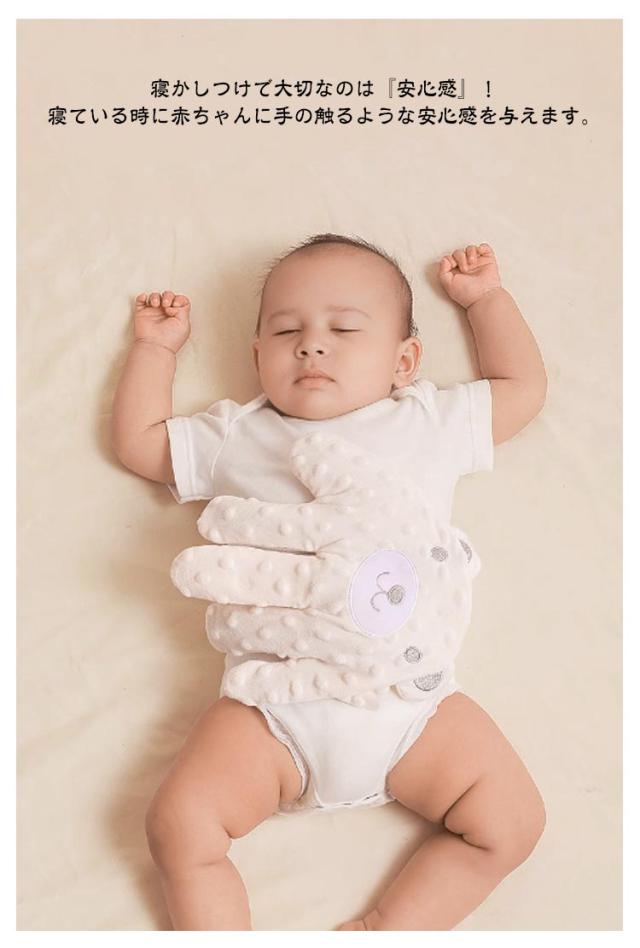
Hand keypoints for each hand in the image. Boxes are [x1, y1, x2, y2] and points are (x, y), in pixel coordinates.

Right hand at [133, 290, 190, 353]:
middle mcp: (165, 313)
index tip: (176, 306)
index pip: (180, 300)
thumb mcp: (184, 324)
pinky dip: (142, 297)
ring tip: (156, 304)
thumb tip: (173, 303)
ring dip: (155, 296)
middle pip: (168, 295)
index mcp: (176, 315)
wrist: (155, 346)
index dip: (179, 299)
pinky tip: (145, 299)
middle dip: (168, 296)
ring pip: (155, 296)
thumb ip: (184, 309)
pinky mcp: (142, 313)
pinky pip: (141, 300)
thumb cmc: (170, 339)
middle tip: (166, 305)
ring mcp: (153, 312)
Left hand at [170, 432, 479, 709]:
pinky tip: (235, 679)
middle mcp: (339, 583)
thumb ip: (335, 463)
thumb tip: (293, 451)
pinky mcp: (354, 674)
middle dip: (209, 574)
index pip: (265, 523)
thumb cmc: (410, 535)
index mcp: (343, 531)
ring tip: (217, 618)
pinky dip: (262, 685)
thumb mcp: (381, 485)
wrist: (456, 602)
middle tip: (184, 571)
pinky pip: (299, 685)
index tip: (213, 521)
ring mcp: (345, 634)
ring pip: (265, 632)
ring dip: (227, 625)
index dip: (227, 520)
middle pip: (257, 581)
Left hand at [438, 243, 501, 309]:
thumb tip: (444, 259)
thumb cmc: (467, 293)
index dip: (449, 260)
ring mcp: (476, 263)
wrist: (483, 296)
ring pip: (470, 248)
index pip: (449, 258)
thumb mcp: (448, 284)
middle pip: (458, 252)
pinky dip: (482, 247)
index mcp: (455, 272)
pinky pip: (484, 247)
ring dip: (470, 253)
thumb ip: (442, 272)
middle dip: (460, 258)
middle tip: (464, 269)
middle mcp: (465, 267)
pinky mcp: (487, 260)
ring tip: (472, 262)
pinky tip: (480, 252)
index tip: (453, 267)